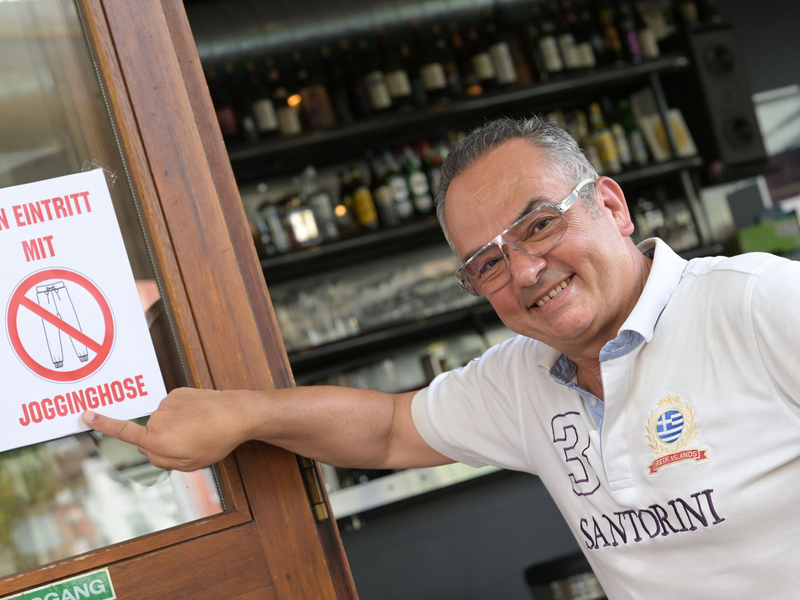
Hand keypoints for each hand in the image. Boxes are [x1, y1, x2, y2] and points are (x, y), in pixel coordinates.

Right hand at [82, 387, 252, 470]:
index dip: (103, 425)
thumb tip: (147, 449)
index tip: (85, 415)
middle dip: (164, 442)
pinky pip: (174, 408)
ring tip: (200, 428)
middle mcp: (158, 419)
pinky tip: (200, 417)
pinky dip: (184, 414)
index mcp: (158, 440)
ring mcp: (167, 404)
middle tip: (192, 443)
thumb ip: (161, 460)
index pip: (124, 433)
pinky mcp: (178, 393)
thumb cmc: (215, 441)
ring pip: (163, 422)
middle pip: (150, 436)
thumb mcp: (188, 464)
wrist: (237, 414)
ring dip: (177, 426)